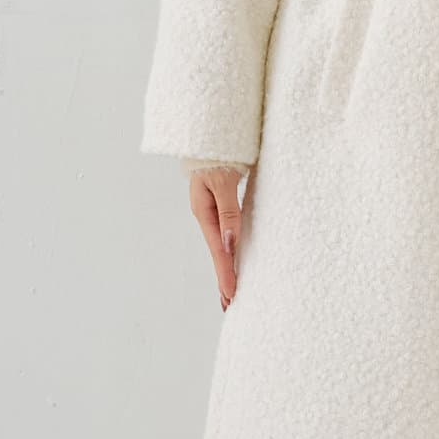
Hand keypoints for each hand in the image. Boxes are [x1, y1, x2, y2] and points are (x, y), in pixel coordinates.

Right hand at [189, 166, 246, 310]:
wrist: (212, 134)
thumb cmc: (217, 153)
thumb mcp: (223, 181)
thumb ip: (229, 211)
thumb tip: (230, 243)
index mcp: (204, 211)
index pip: (218, 249)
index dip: (226, 272)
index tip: (232, 294)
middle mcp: (207, 214)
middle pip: (217, 252)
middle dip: (224, 277)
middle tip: (230, 304)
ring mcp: (213, 211)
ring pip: (221, 244)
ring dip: (227, 266)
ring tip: (231, 290)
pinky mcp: (221, 205)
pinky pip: (227, 232)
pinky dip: (231, 249)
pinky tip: (233, 258)